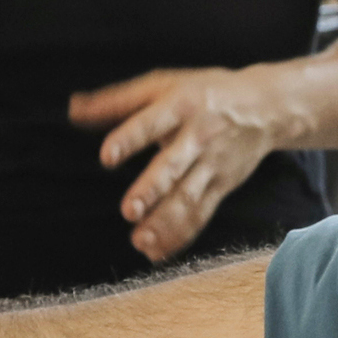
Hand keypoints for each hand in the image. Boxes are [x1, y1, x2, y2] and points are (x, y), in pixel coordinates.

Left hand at [68, 66, 292, 263]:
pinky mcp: (222, 187)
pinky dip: (181, 235)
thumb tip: (71, 109)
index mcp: (180, 105)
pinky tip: (158, 252)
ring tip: (140, 242)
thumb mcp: (162, 85)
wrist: (266, 106)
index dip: (130, 139)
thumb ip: (116, 101)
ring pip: (189, 197)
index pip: (152, 123)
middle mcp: (198, 136)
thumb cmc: (203, 92)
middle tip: (129, 211)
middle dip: (152, 189)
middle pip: (174, 165)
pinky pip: (201, 214)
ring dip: (166, 222)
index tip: (106, 157)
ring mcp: (212, 164)